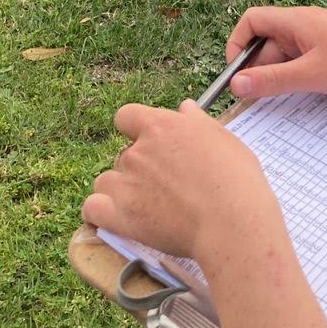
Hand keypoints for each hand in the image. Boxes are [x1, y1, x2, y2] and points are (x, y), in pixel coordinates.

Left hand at [81, 100, 278, 263]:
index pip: (126, 116)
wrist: (230, 219)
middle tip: (163, 185)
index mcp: (161, 126)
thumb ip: (196, 122)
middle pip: (123, 155)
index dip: (134, 129)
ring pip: (105, 181)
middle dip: (138, 168)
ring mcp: (126, 182)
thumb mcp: (221, 137)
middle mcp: (138, 150)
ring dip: (118, 190)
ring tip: (143, 205)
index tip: (149, 142)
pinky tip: (115, 218)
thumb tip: (184, 108)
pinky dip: (99, 213)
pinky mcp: (120, 215)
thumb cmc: (235, 176)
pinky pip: (92, 208)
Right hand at [225, 6, 326, 101]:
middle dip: (256, 67)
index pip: (252, 20)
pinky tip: (301, 95)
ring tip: (278, 101)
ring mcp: (318, 38)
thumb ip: (272, 81)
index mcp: (296, 21)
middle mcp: (304, 25)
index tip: (236, 75)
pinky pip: (301, 62)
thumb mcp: (311, 76)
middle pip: (266, 41)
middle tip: (253, 99)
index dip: (237, 45)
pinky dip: (294, 77)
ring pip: (284, 54)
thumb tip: (235, 84)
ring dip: (276, 75)